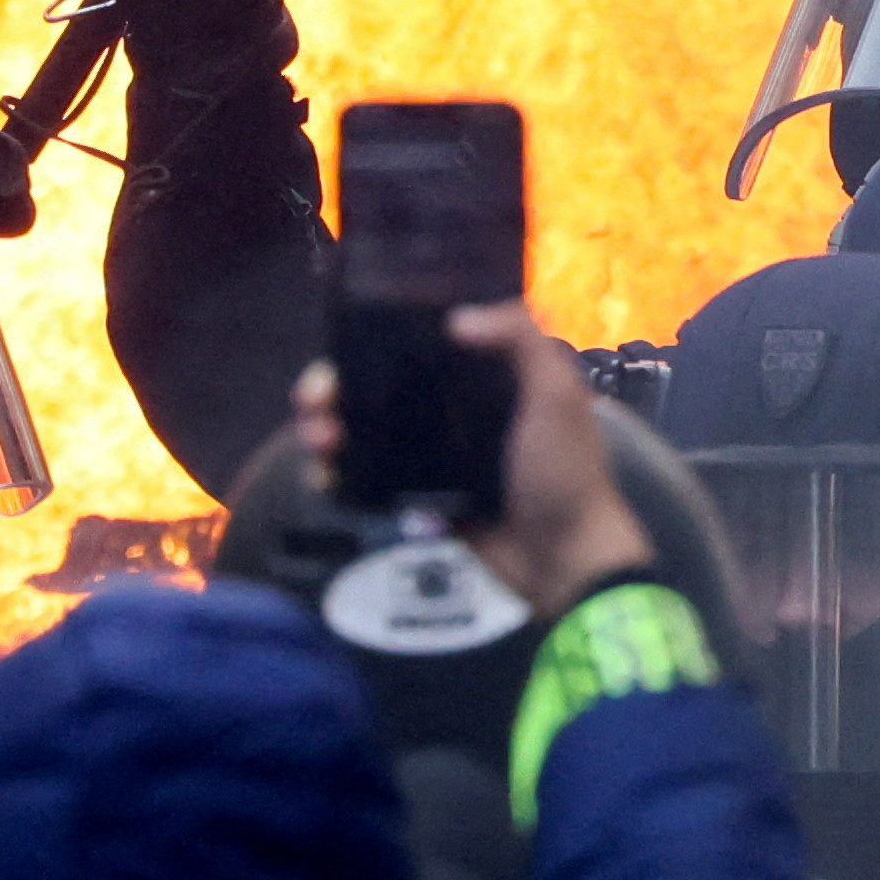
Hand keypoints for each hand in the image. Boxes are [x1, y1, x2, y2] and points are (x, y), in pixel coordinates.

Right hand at [295, 305, 654, 619]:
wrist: (565, 560)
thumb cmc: (564, 471)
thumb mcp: (557, 395)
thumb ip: (520, 341)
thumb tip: (456, 319)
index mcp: (478, 375)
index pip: (410, 343)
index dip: (370, 339)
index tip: (342, 343)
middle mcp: (446, 407)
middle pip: (370, 385)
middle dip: (331, 387)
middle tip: (314, 401)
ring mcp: (427, 454)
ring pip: (358, 430)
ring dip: (324, 428)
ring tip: (318, 441)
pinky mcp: (415, 496)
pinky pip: (364, 479)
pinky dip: (334, 476)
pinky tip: (323, 477)